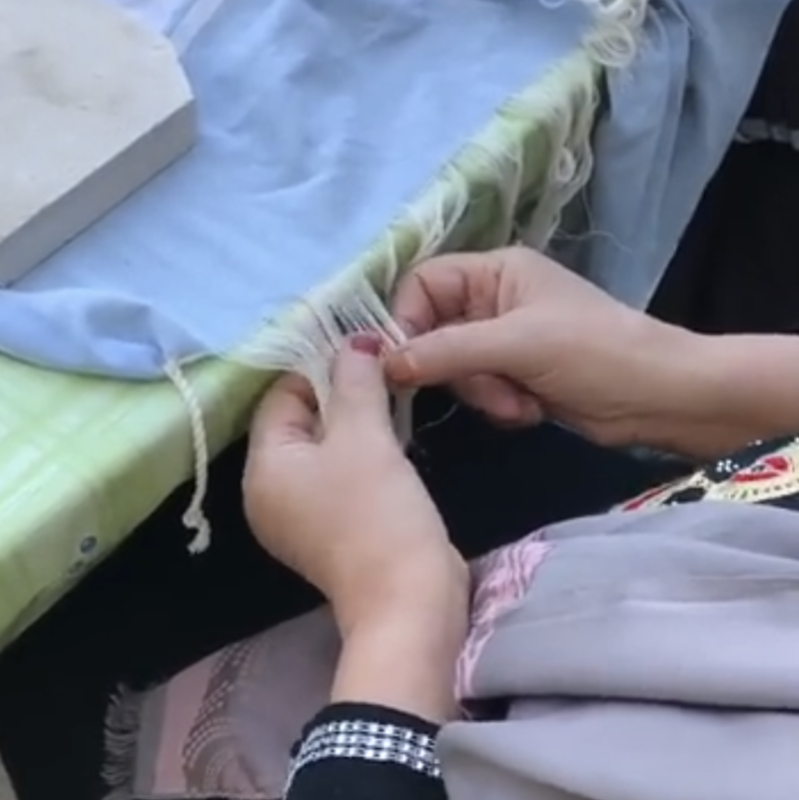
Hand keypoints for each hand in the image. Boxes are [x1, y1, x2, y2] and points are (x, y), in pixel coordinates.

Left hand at [243, 333, 466, 633]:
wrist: (409, 599)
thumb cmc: (377, 512)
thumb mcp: (364, 436)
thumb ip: (355, 381)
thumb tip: (355, 341)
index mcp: (264, 469)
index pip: (281, 397)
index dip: (319, 367)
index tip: (363, 350)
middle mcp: (272, 492)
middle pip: (301, 421)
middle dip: (341, 393)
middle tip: (384, 370)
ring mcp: (303, 514)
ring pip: (325, 447)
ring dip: (357, 420)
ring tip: (393, 395)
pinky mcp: (335, 528)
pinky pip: (341, 474)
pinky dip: (363, 451)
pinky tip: (394, 436)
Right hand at [385, 246, 695, 448]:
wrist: (659, 398)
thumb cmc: (594, 352)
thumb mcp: (517, 344)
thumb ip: (446, 350)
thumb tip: (381, 362)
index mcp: (495, 271)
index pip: (422, 285)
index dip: (405, 322)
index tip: (401, 364)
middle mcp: (492, 301)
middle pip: (434, 333)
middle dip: (460, 370)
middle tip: (490, 387)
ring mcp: (503, 341)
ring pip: (455, 370)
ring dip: (484, 393)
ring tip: (522, 402)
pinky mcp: (514, 376)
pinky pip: (479, 392)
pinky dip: (499, 406)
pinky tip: (532, 410)